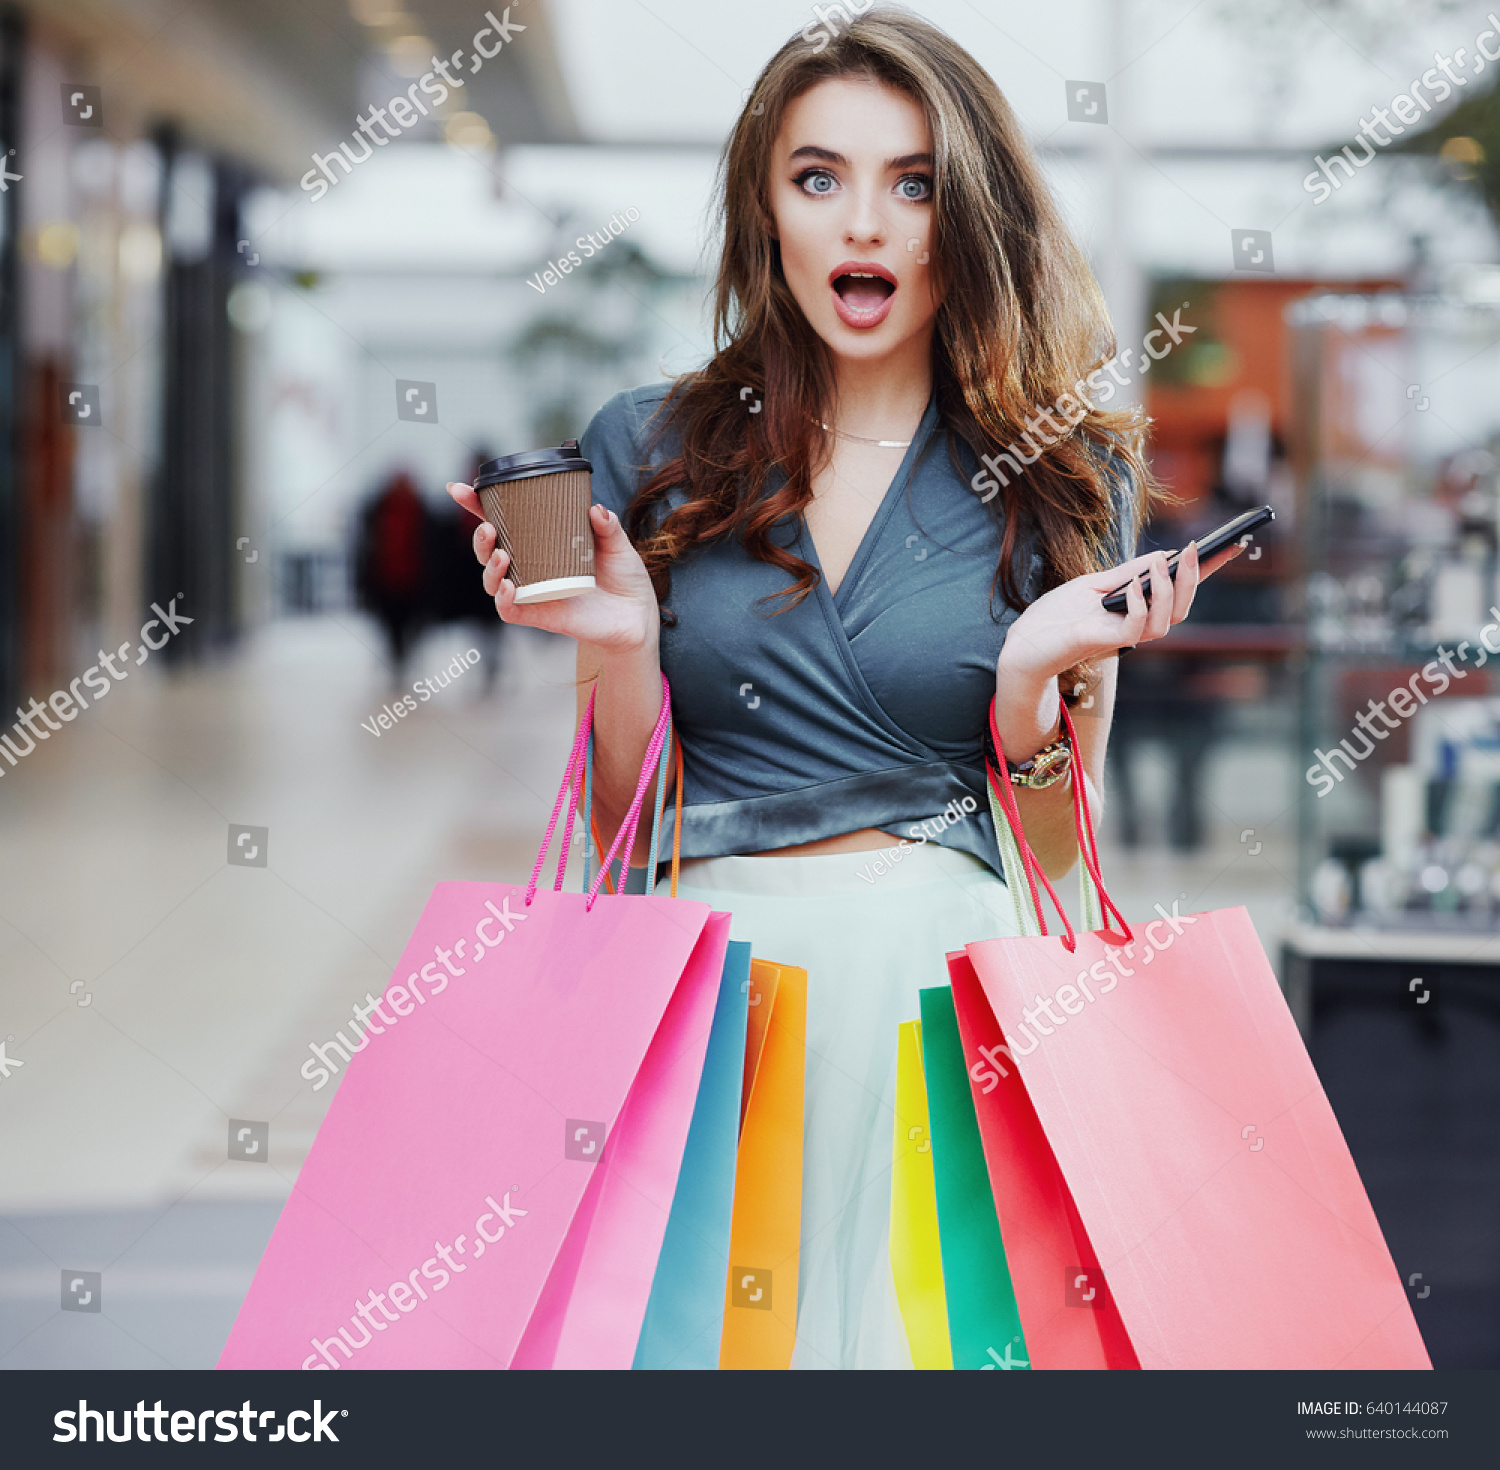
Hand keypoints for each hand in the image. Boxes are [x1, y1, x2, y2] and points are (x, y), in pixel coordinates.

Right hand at [445, 484, 660, 653]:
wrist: (637, 616)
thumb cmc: (622, 578)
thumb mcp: (617, 544)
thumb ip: (607, 526)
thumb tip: (596, 509)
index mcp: (541, 544)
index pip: (503, 522)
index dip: (477, 506)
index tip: (459, 489)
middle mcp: (531, 567)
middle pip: (488, 552)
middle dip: (478, 539)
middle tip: (488, 528)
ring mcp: (533, 592)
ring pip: (492, 581)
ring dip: (488, 567)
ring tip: (501, 556)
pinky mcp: (541, 615)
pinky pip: (510, 611)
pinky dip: (503, 600)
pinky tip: (508, 587)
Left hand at [997, 539, 1242, 684]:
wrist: (1022, 644)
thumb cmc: (1055, 618)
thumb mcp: (1093, 586)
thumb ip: (1126, 574)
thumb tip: (1162, 555)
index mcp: (1135, 611)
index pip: (1177, 591)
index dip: (1205, 572)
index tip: (1231, 546)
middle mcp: (1134, 626)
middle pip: (1180, 608)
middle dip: (1193, 578)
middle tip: (1196, 548)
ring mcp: (1120, 637)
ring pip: (1166, 621)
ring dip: (1168, 589)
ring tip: (1162, 561)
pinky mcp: (1102, 643)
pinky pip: (1136, 629)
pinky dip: (1140, 605)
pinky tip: (1133, 587)